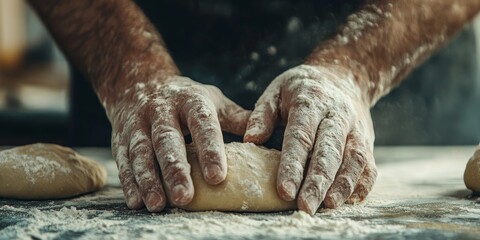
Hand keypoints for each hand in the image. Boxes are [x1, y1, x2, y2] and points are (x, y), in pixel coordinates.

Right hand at [108, 74, 249, 211]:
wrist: (138, 81)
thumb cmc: (185, 99)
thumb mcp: (211, 100)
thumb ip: (236, 118)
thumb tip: (265, 134)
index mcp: (190, 100)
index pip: (202, 124)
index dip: (210, 149)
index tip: (218, 176)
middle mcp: (161, 110)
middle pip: (167, 140)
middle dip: (175, 169)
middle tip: (185, 197)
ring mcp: (138, 123)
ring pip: (141, 152)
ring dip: (149, 179)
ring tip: (158, 204)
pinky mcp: (120, 136)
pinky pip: (123, 160)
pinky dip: (129, 182)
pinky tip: (137, 201)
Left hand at [245, 64, 376, 214]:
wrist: (343, 76)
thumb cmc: (301, 89)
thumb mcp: (276, 90)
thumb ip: (263, 115)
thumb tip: (250, 140)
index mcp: (310, 103)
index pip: (301, 137)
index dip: (292, 165)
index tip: (284, 190)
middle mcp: (337, 115)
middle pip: (329, 151)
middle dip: (317, 182)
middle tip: (305, 207)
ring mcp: (356, 128)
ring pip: (354, 159)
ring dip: (342, 185)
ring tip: (328, 207)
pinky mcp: (367, 140)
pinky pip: (369, 164)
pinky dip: (362, 183)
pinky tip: (350, 200)